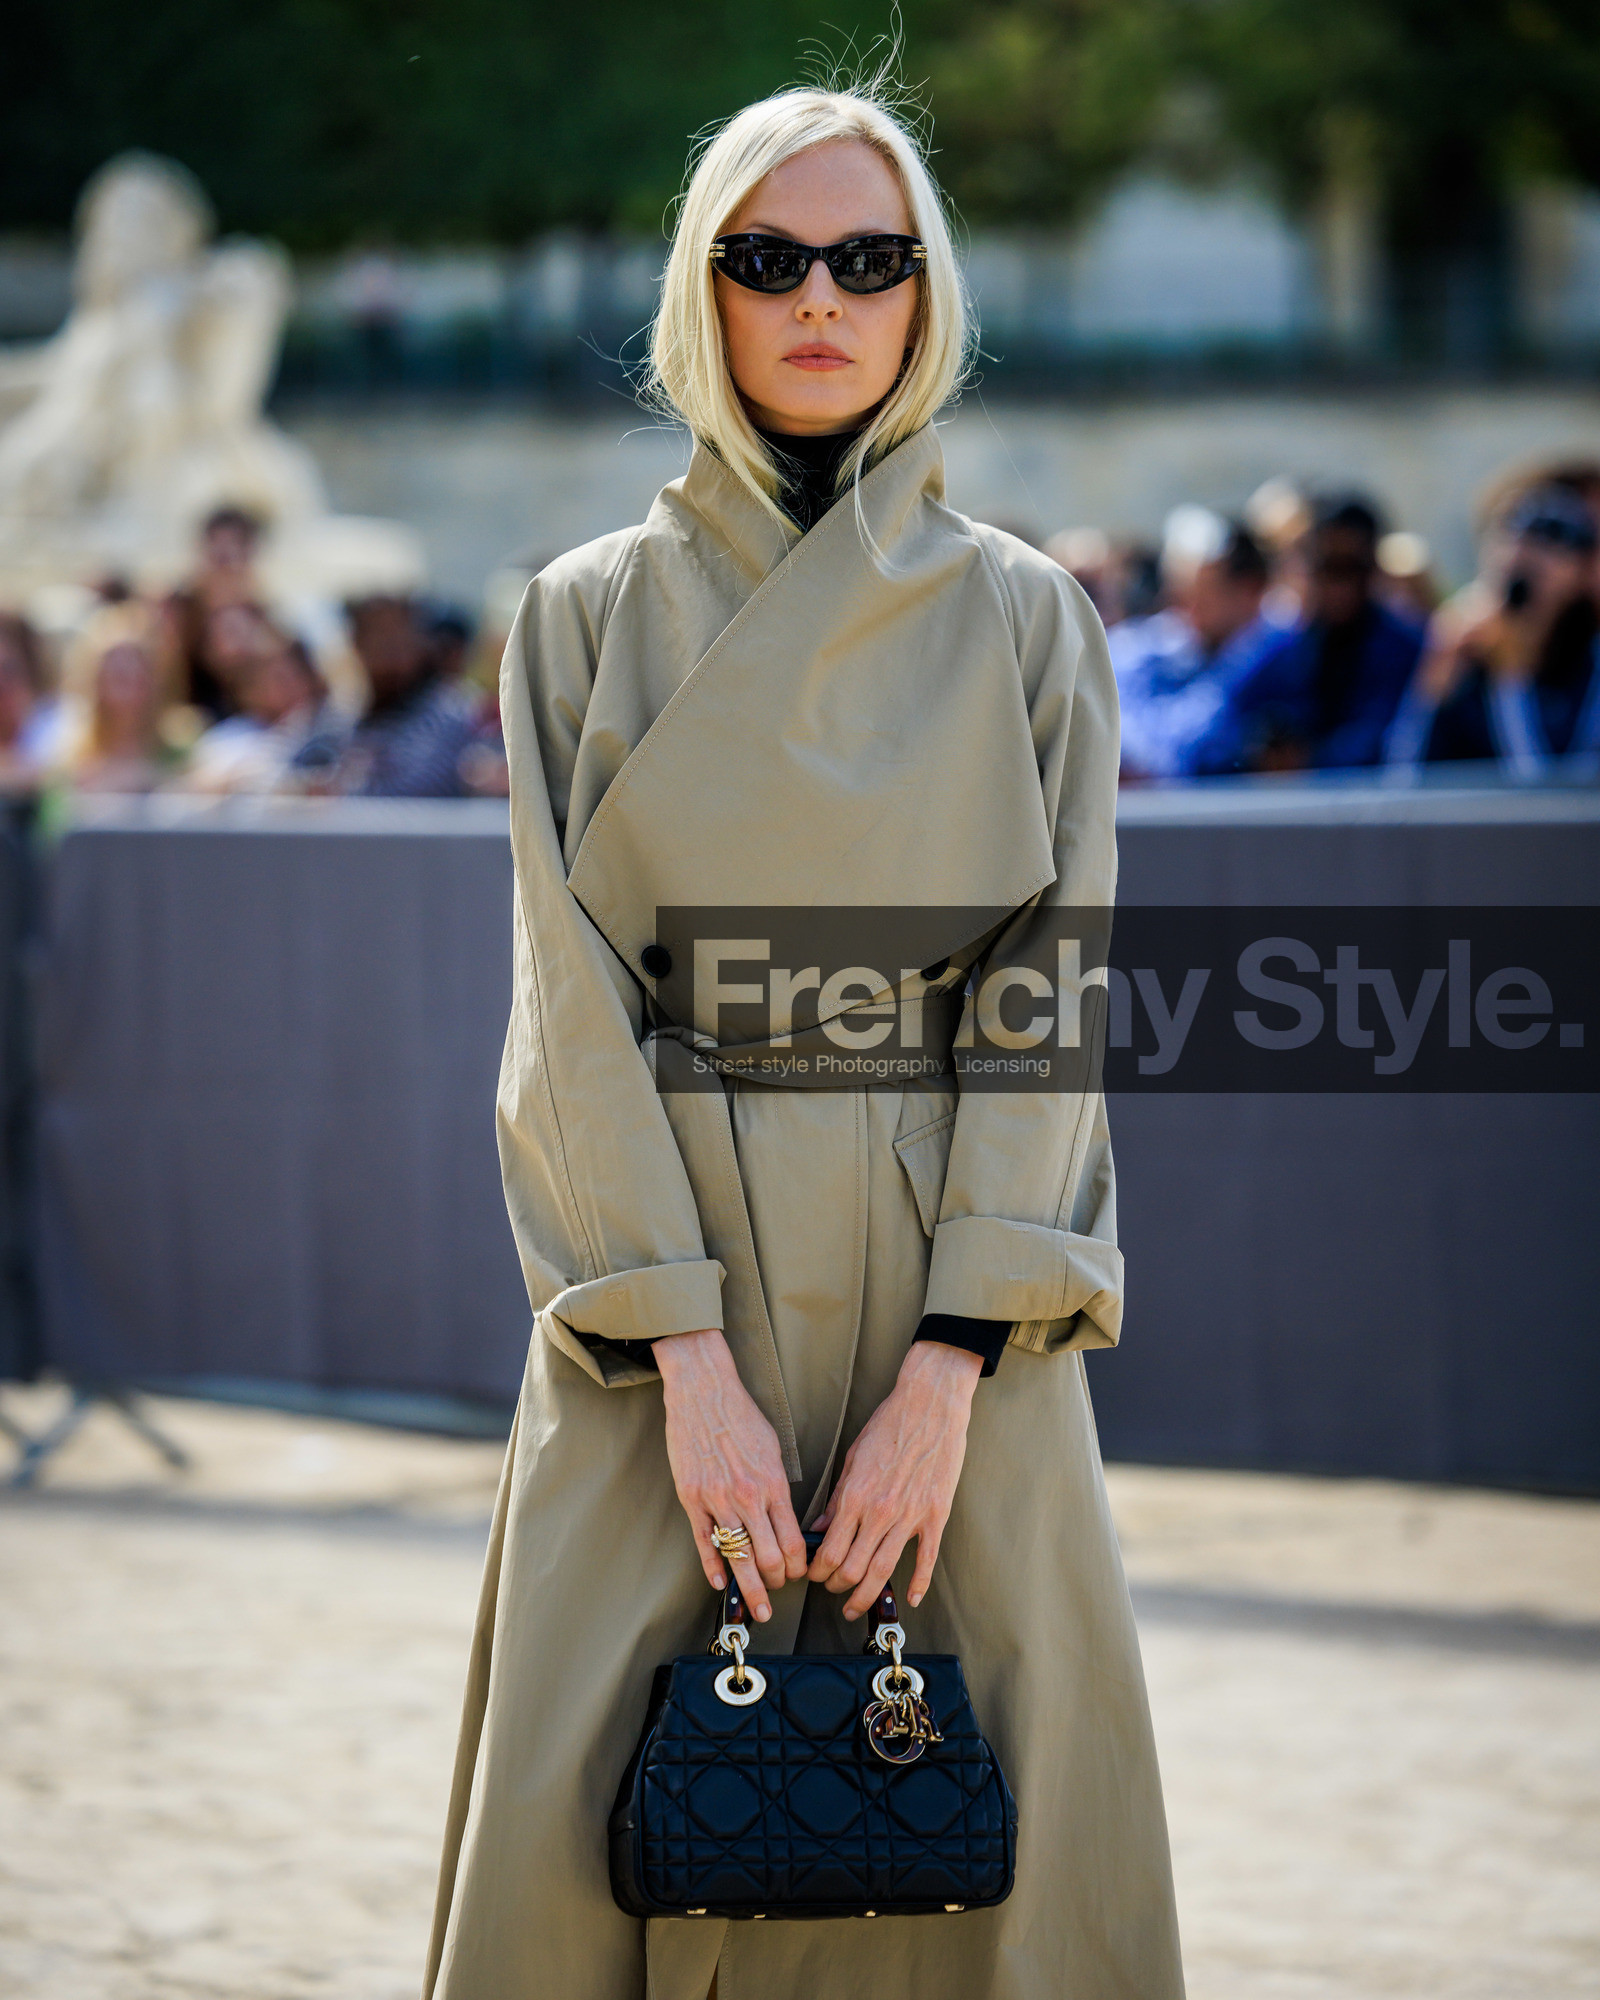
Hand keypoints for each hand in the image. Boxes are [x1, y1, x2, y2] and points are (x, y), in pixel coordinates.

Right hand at [654, 1327, 807, 1622]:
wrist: (704, 1391)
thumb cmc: (741, 1415)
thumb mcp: (773, 1449)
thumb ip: (779, 1486)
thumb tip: (786, 1517)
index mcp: (773, 1483)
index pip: (793, 1540)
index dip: (799, 1566)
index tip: (800, 1575)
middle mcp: (748, 1496)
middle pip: (768, 1557)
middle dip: (777, 1582)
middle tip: (778, 1593)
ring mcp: (717, 1499)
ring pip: (738, 1557)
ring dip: (750, 1587)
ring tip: (757, 1608)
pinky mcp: (691, 1497)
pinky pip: (704, 1541)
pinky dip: (713, 1567)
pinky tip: (720, 1584)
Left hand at [808, 1340, 980, 1620]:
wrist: (930, 1405)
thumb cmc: (889, 1425)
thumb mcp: (853, 1458)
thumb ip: (837, 1498)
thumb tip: (821, 1526)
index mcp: (855, 1496)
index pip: (829, 1550)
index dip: (818, 1571)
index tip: (815, 1576)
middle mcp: (880, 1512)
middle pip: (853, 1569)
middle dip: (838, 1587)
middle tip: (833, 1591)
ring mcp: (910, 1516)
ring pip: (884, 1571)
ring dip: (866, 1595)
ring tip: (857, 1605)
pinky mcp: (935, 1516)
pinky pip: (926, 1559)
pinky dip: (918, 1583)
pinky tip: (911, 1598)